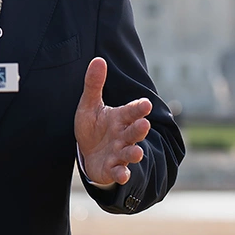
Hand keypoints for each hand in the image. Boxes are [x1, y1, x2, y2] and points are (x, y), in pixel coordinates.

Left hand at [74, 57, 151, 184]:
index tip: (145, 103)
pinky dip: (121, 174)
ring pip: (130, 153)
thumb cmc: (93, 127)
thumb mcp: (90, 105)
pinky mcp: (113, 168)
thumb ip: (94, 84)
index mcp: (120, 118)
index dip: (138, 108)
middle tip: (144, 124)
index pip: (132, 111)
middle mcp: (123, 136)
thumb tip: (98, 59)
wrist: (88, 154)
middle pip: (134, 132)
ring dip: (134, 154)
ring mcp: (120, 153)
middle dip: (139, 129)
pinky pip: (119, 171)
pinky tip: (122, 175)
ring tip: (137, 153)